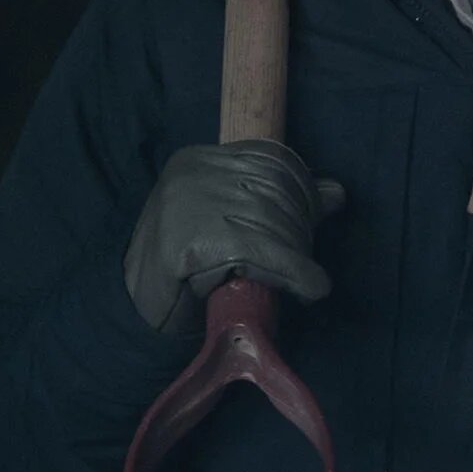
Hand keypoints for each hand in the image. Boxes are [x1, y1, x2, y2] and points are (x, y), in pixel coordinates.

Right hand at [124, 141, 345, 335]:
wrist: (137, 311)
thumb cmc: (188, 272)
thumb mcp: (235, 229)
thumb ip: (278, 205)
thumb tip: (335, 192)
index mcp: (200, 160)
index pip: (272, 162)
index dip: (304, 195)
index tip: (311, 228)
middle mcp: (192, 173)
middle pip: (275, 193)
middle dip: (300, 232)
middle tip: (307, 267)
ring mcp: (185, 203)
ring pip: (270, 223)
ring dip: (298, 258)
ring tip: (307, 283)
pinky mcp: (185, 241)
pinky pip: (257, 251)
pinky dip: (291, 272)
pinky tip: (309, 289)